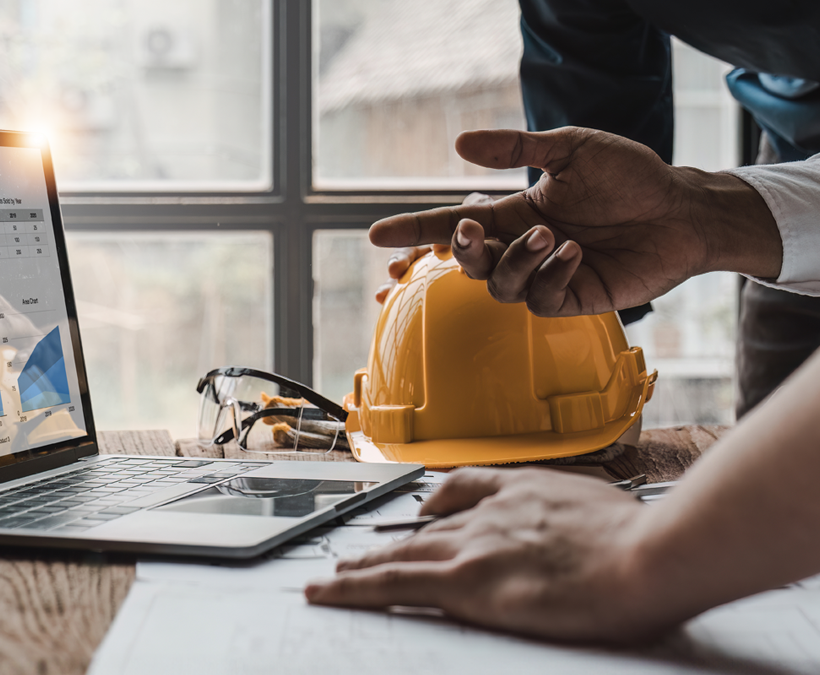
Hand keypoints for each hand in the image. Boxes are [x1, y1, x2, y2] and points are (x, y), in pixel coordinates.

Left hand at [304, 468, 670, 642]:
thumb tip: (560, 523)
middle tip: (355, 557)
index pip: (461, 496)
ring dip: (360, 566)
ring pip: (398, 555)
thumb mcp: (601, 503)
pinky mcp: (463, 582)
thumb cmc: (641, 540)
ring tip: (333, 577)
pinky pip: (391, 584)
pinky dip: (351, 586)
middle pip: (423, 531)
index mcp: (521, 492)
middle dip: (387, 546)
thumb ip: (566, 508)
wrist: (649, 554)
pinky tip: (326, 590)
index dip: (434, 508)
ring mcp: (472, 546)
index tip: (421, 515)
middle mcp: (486, 514)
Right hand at [368, 127, 780, 315]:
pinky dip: (551, 274)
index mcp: (513, 213)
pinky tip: (574, 253)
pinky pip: (541, 298)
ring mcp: (544, 276)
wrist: (681, 210)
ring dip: (515, 261)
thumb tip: (459, 145)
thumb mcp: (571, 149)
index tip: (376, 234)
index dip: (413, 230)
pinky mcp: (572, 298)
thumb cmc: (630, 177)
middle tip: (471, 231)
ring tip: (551, 236)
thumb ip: (516, 148)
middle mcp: (521, 247)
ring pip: (499, 286)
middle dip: (461, 250)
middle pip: (467, 262)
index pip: (451, 225)